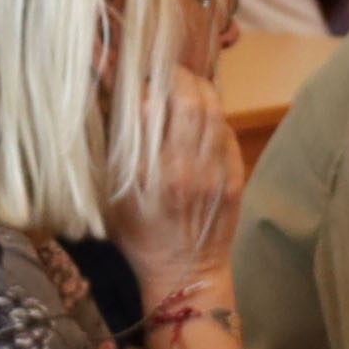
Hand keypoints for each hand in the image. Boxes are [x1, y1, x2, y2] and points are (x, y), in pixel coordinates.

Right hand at [113, 66, 246, 296]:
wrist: (184, 274)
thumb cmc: (139, 235)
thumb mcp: (112, 196)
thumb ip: (115, 151)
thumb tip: (118, 104)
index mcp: (149, 171)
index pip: (153, 106)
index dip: (147, 84)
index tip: (140, 79)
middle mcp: (185, 167)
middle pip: (191, 99)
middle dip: (178, 78)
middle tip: (167, 74)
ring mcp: (215, 172)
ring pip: (214, 111)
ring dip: (200, 92)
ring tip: (187, 89)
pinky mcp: (235, 178)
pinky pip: (227, 134)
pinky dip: (215, 119)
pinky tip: (203, 122)